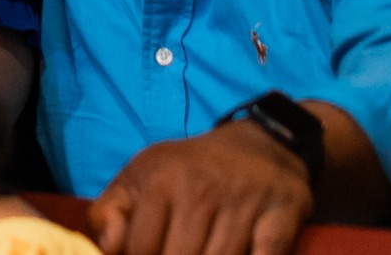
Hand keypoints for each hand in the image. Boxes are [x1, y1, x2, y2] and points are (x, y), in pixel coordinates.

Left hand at [90, 121, 312, 254]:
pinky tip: (244, 253)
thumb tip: (108, 247)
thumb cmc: (189, 171)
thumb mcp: (141, 176)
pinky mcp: (282, 215)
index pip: (140, 249)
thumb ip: (111, 211)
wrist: (260, 146)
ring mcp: (243, 203)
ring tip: (202, 251)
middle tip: (177, 253)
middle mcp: (200, 189)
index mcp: (160, 181)